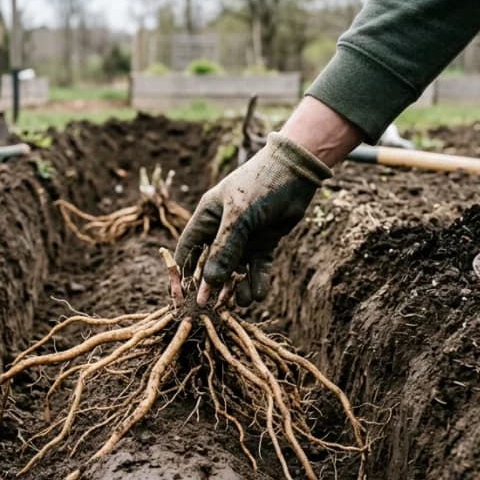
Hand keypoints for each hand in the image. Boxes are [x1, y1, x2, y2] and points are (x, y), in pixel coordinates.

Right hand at [174, 132, 330, 305]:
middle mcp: (222, 230)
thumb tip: (209, 282)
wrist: (296, 172)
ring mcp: (243, 238)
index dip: (183, 274)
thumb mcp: (239, 217)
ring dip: (236, 287)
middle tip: (215, 307)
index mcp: (207, 218)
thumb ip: (225, 249)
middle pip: (210, 265)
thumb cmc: (260, 185)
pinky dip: (256, 282)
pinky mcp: (263, 244)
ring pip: (234, 271)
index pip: (187, 250)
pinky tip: (257, 293)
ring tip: (242, 300)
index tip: (184, 297)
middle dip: (213, 286)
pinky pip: (256, 269)